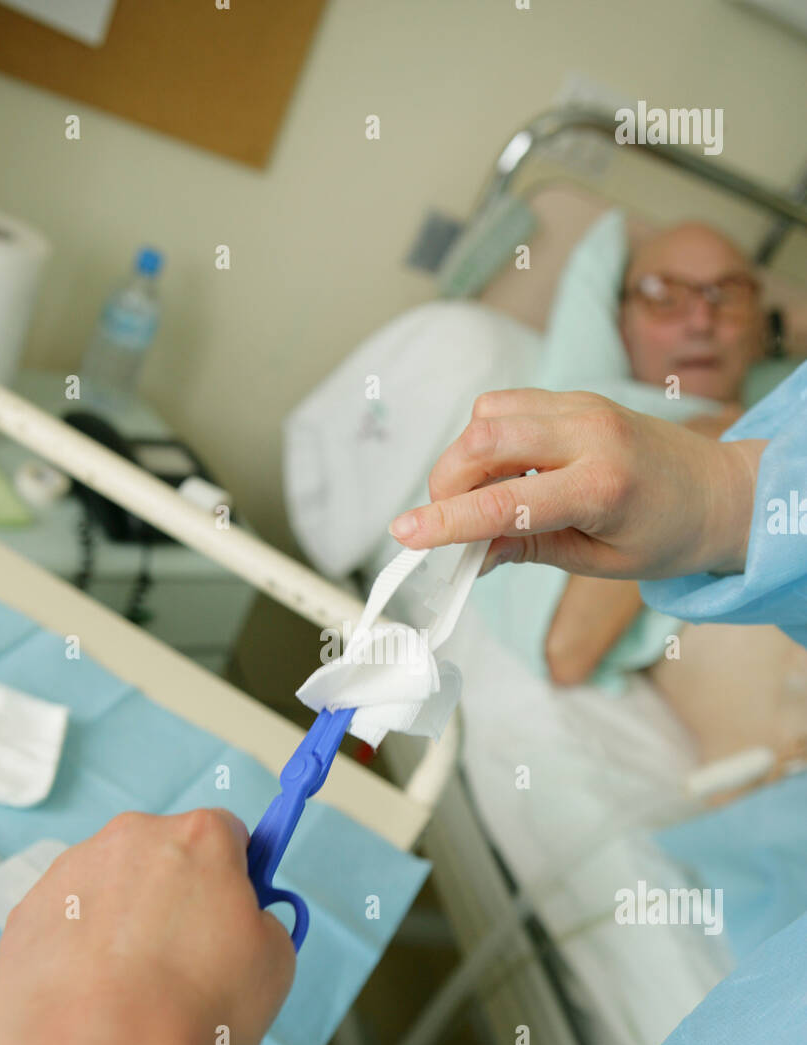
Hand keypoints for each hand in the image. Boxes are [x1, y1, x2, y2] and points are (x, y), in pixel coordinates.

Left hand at [0, 809, 294, 1044]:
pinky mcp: (24, 917)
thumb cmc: (195, 1018)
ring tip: (135, 996)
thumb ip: (262, 924)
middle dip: (177, 898)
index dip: (236, 876)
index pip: (228, 834)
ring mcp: (69, 875)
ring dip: (125, 924)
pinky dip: (79, 952)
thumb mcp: (274, 967)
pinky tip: (92, 1002)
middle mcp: (129, 839)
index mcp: (197, 838)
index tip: (234, 912)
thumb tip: (243, 923)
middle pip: (164, 856)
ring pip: (110, 889)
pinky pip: (65, 923)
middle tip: (188, 965)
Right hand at [389, 389, 763, 579]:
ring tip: (483, 499)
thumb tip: (471, 554)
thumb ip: (529, 549)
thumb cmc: (668, 535)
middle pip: (484, 438)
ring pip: (489, 413)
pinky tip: (506, 473)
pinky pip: (509, 406)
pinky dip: (489, 439)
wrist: (723, 491)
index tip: (405, 535)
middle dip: (446, 482)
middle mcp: (590, 433)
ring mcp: (582, 406)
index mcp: (602, 487)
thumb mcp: (598, 562)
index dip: (446, 522)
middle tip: (448, 522)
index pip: (503, 502)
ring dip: (465, 458)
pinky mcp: (575, 397)